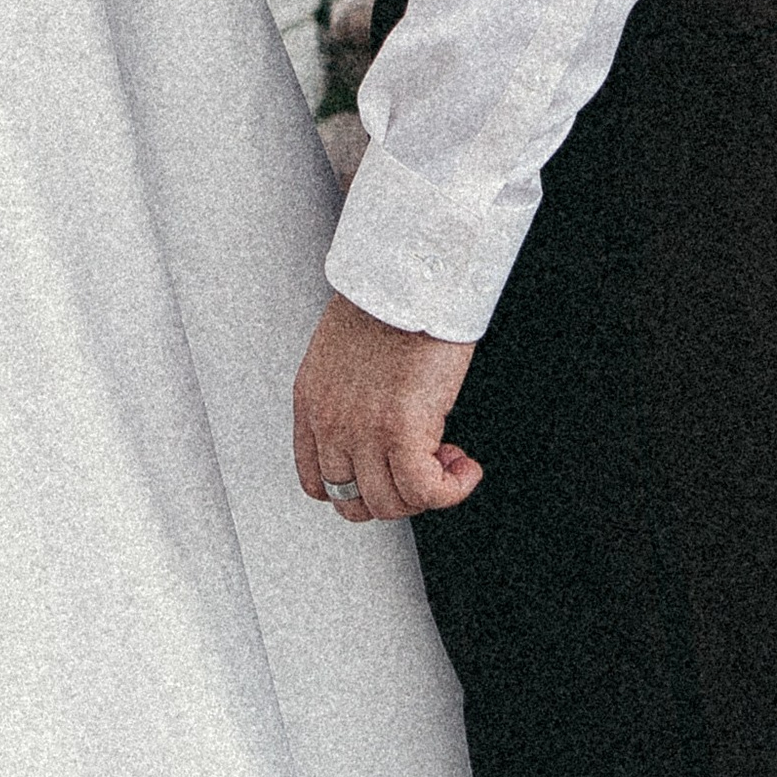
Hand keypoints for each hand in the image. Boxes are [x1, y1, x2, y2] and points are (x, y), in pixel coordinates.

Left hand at [293, 294, 480, 524]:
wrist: (410, 273)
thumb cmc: (388, 296)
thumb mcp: (344, 351)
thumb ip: (348, 394)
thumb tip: (379, 421)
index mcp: (311, 400)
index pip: (316, 480)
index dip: (357, 488)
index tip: (385, 473)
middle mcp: (330, 421)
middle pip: (352, 501)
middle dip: (393, 494)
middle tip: (422, 469)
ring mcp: (362, 429)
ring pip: (389, 503)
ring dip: (425, 492)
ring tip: (448, 461)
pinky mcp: (400, 429)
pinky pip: (425, 492)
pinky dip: (451, 490)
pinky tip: (465, 467)